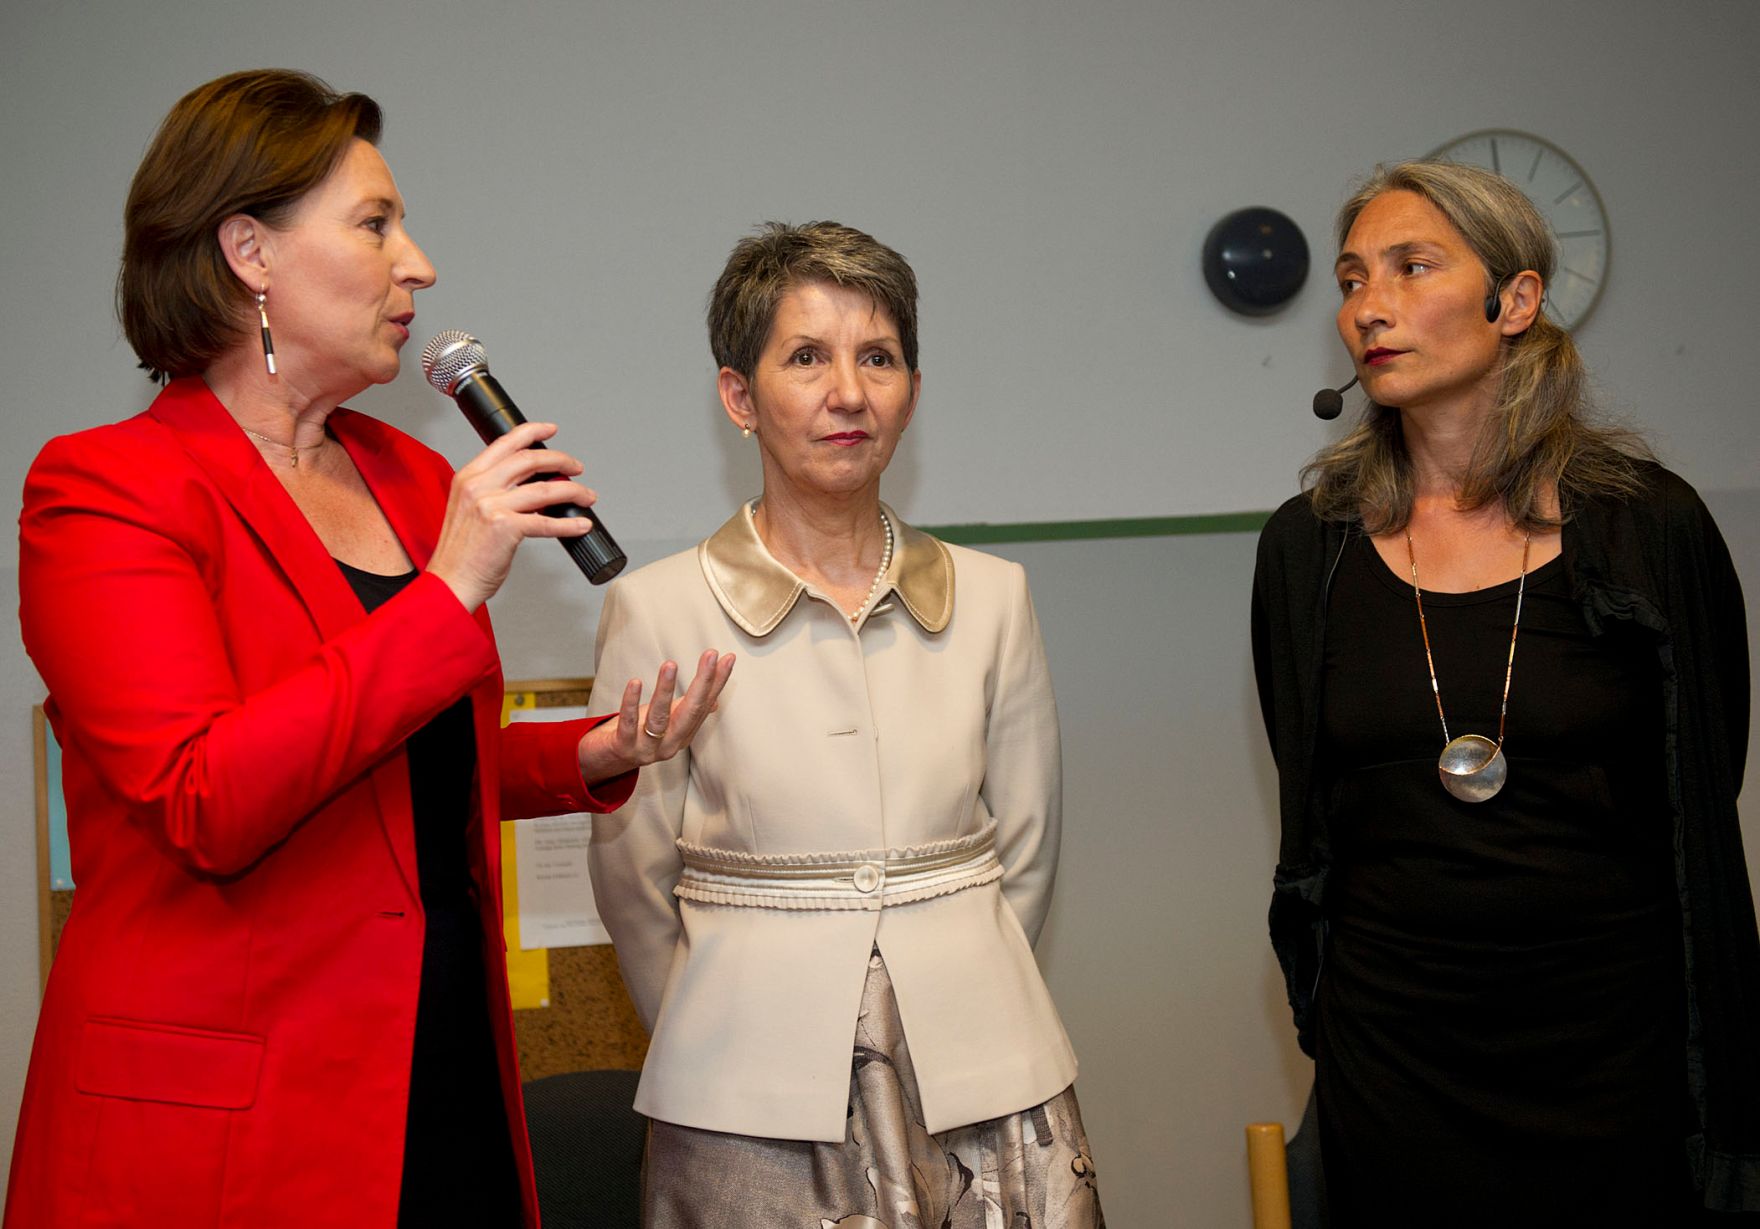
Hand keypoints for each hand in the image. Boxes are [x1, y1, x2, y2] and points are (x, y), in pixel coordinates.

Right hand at [427, 422, 596, 610]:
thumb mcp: (470, 510)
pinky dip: (569, 524)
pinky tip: (580, 525)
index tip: (550, 430)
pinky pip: (547, 522)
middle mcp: (478, 487)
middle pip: (529, 460)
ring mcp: (491, 505)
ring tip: (587, 496)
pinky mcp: (505, 528)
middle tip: (576, 468)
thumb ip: (494, 492)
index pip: (504, 443)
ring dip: (574, 491)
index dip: (532, 432)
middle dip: (561, 460)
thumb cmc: (461, 553)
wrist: (450, 582)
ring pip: (544, 489)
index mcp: (468, 477)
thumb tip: (534, 487)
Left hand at [578, 650, 736, 783]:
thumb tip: (714, 701)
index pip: (704, 704)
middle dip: (703, 682)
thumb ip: (688, 710)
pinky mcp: (623, 747)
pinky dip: (631, 703)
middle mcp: (670, 744)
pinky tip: (635, 682)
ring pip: (659, 718)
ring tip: (670, 664)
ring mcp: (647, 748)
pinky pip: (628, 724)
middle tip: (711, 655)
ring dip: (665, 690)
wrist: (605, 761)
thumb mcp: (667, 721)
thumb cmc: (638, 735)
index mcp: (683, 734)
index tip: (728, 658)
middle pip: (690, 712)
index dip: (717, 682)